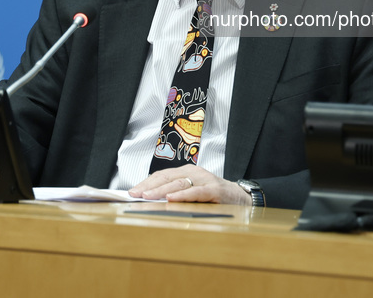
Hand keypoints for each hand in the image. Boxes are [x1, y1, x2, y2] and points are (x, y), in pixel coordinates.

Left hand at [128, 165, 251, 204]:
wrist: (240, 197)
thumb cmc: (213, 196)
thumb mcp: (193, 191)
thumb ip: (177, 193)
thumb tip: (151, 200)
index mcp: (187, 171)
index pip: (162, 175)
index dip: (146, 182)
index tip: (132, 191)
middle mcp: (194, 172)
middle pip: (167, 177)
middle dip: (149, 186)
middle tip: (135, 194)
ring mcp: (204, 180)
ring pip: (179, 183)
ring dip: (161, 190)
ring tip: (147, 196)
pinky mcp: (214, 190)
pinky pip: (196, 192)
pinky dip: (182, 195)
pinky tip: (171, 198)